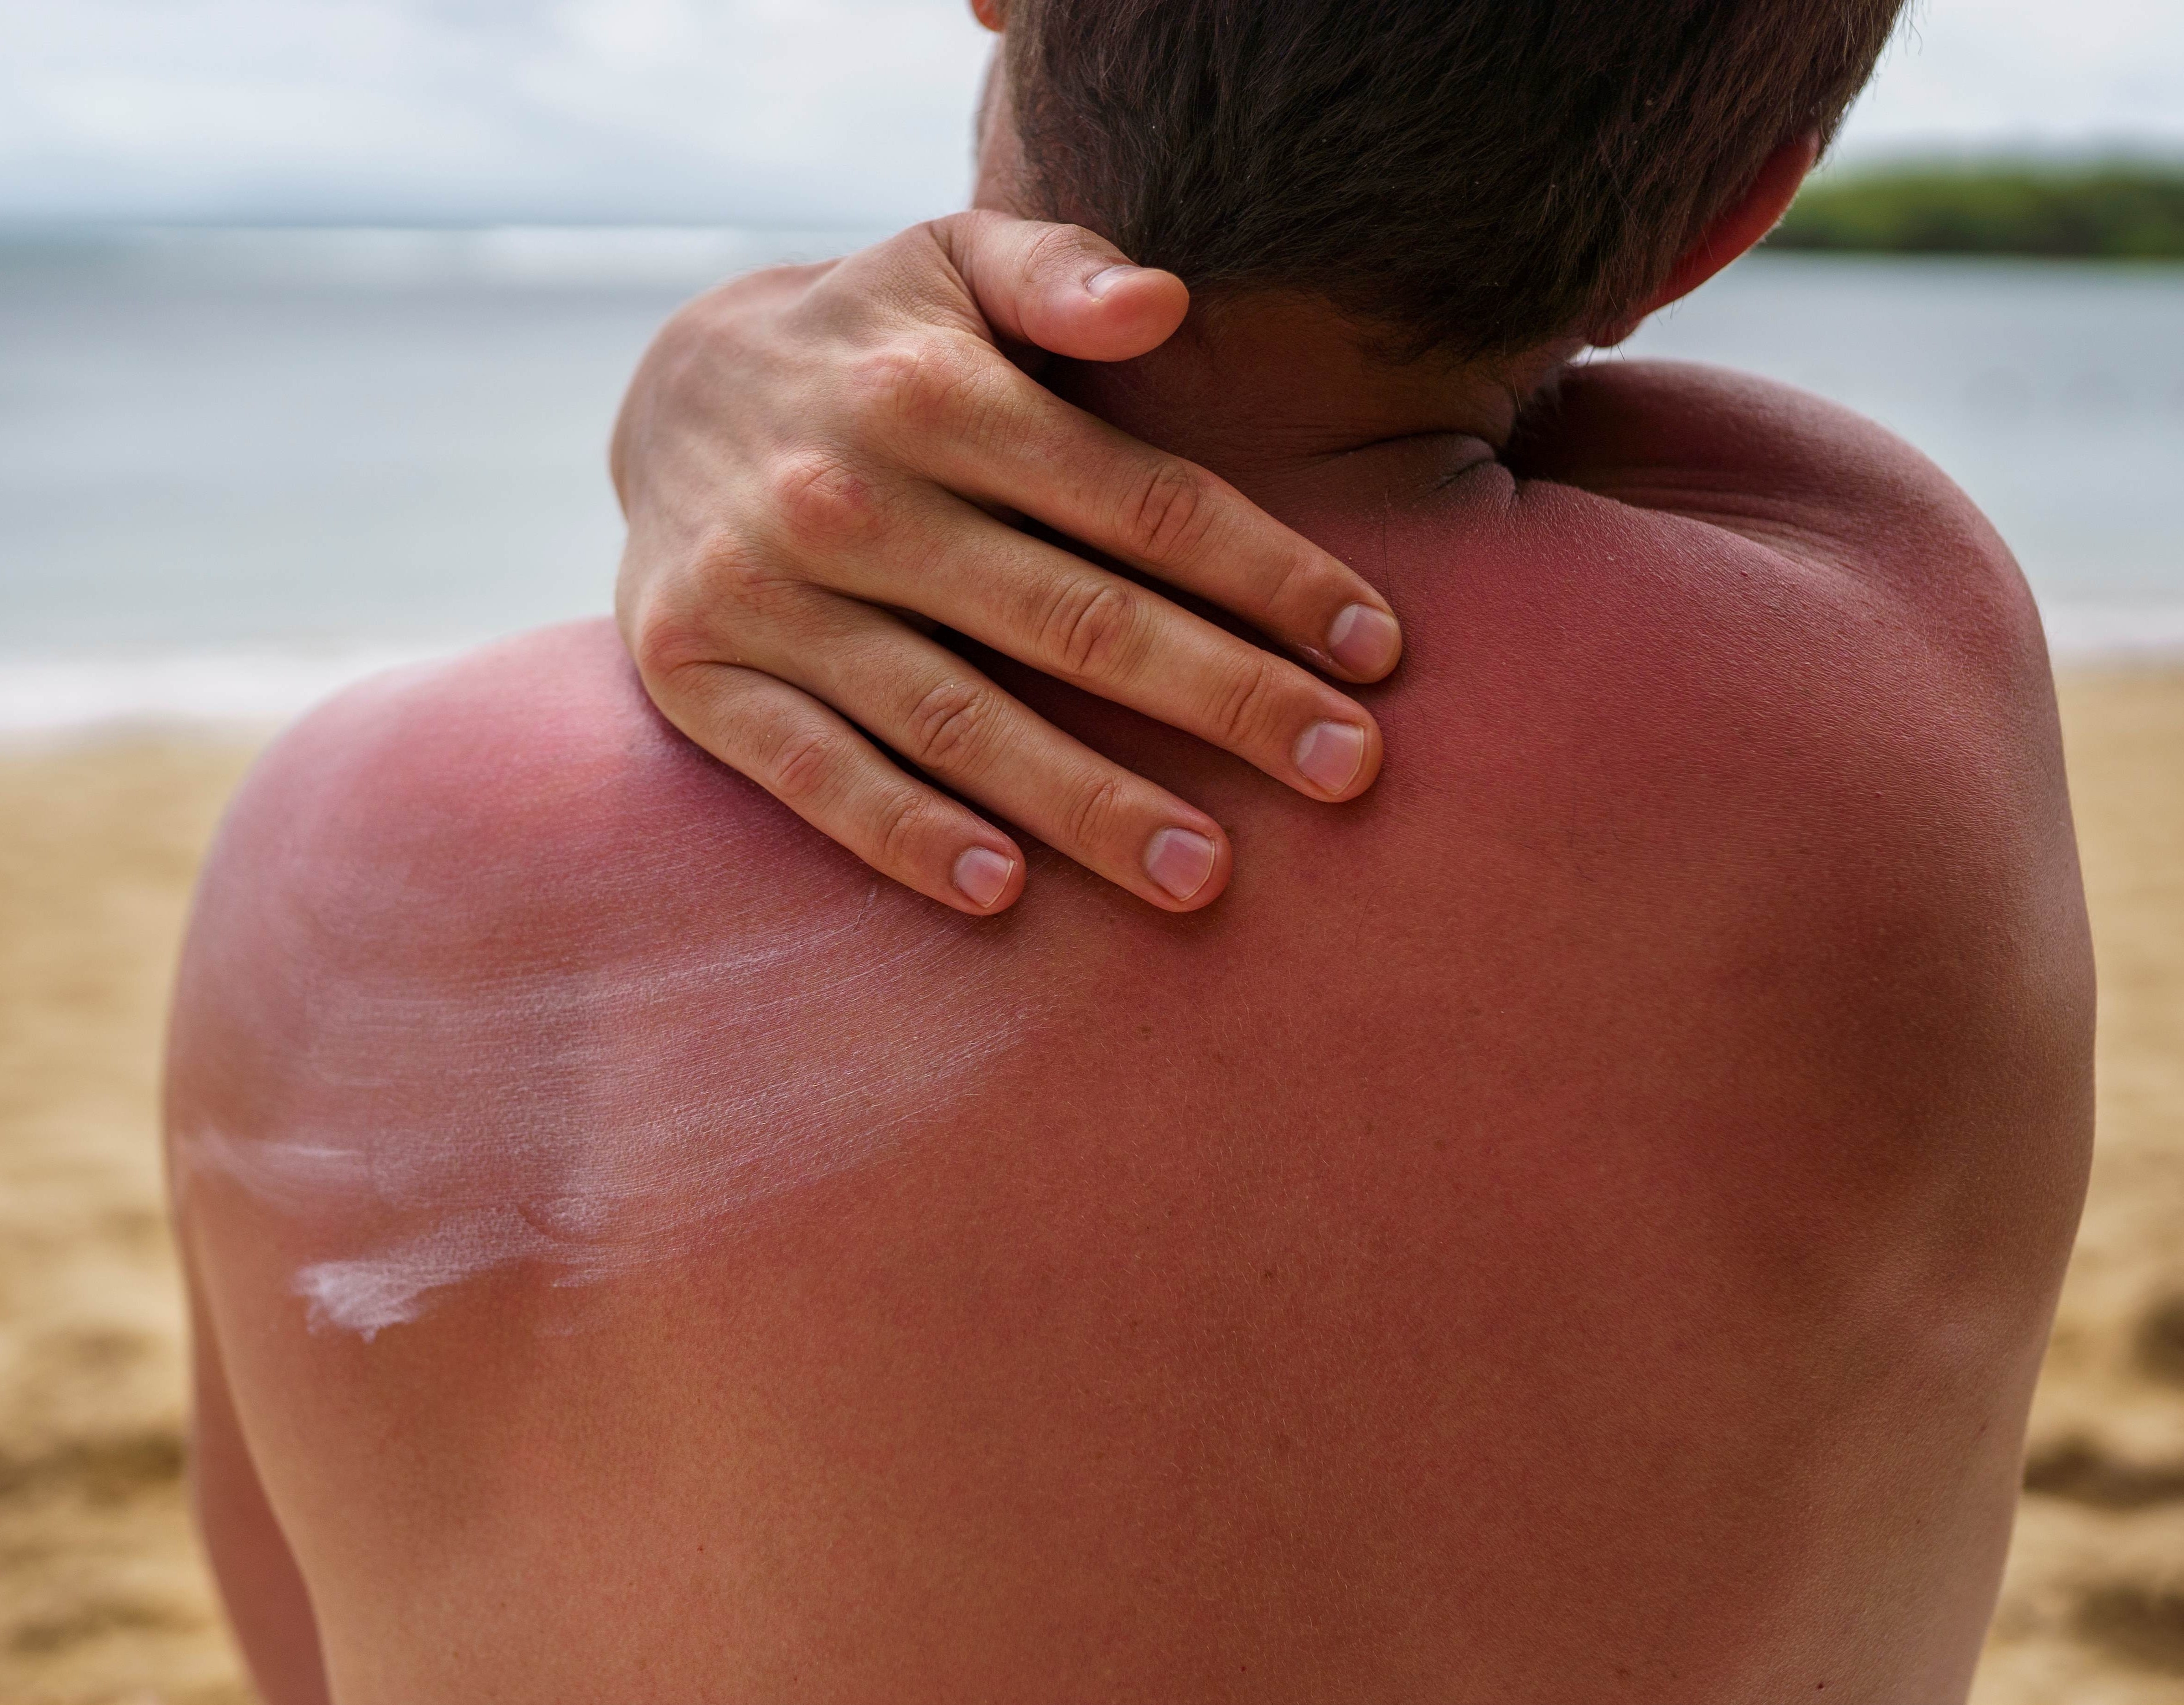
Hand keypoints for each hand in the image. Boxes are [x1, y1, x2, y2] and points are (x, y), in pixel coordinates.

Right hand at [610, 211, 1401, 914]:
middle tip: (1346, 770)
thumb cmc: (868, 342)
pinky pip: (814, 773)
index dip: (1268, 576)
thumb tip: (1169, 301)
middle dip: (1224, 700)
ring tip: (1205, 876)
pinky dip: (905, 835)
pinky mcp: (698, 676)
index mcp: (936, 394)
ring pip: (956, 718)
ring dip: (1087, 803)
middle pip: (1073, 620)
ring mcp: (766, 596)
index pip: (1139, 500)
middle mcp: (849, 496)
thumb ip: (1059, 268)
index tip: (1376, 649)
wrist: (665, 392)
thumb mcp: (948, 260)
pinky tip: (1003, 893)